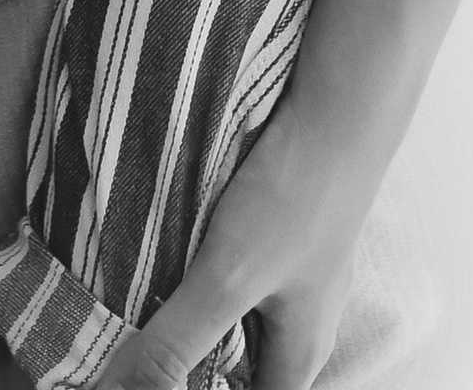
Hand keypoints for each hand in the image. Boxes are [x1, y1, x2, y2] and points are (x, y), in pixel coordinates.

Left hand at [90, 107, 377, 389]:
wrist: (335, 110)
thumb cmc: (294, 197)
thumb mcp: (227, 277)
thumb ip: (175, 342)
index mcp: (297, 355)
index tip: (156, 379)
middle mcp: (299, 322)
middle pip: (240, 366)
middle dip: (190, 360)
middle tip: (137, 343)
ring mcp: (291, 274)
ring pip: (233, 314)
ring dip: (190, 312)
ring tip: (139, 300)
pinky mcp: (277, 232)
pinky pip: (232, 268)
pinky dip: (198, 269)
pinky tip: (165, 249)